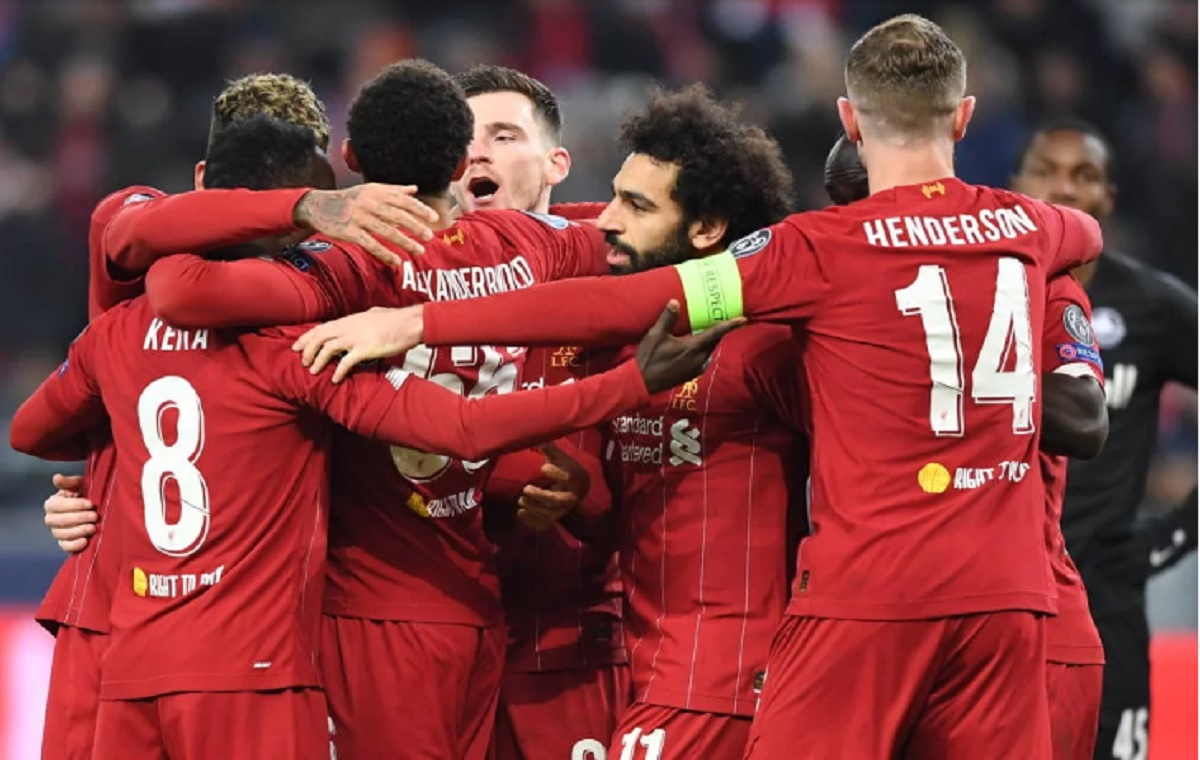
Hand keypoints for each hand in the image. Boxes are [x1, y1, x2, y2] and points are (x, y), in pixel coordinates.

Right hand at [44, 474, 96, 553]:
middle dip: (78, 518)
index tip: (90, 503)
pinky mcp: (64, 543)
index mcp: (52, 504)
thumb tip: (56, 477)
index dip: (74, 505)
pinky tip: (85, 541)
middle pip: (58, 521)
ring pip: (62, 534)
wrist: (93, 509)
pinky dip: (74, 545)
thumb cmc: (84, 495)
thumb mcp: (79, 485)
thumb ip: (69, 482)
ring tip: (93, 527)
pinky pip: (65, 547)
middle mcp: (51, 519)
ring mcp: (57, 532)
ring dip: (78, 531)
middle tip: (94, 516)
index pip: (57, 505)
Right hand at [293, 183, 439, 264]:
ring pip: (386, 231)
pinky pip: (370, 244)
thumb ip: (393, 190)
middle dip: (415, 226)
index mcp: (376, 192)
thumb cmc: (350, 198)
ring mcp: (359, 217)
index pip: (403, 200)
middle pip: (397, 215)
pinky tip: (396, 262)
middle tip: (429, 236)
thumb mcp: (370, 189)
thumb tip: (414, 189)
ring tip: (419, 250)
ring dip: (404, 242)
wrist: (319, 206)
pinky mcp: (349, 232)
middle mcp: (369, 203)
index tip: (434, 218)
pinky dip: (384, 254)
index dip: (420, 209)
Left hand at [293, 304, 425, 382]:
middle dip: (307, 349)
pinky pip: (346, 362)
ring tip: (313, 371)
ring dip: (318, 361)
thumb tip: (363, 316)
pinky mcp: (365, 349)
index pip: (321, 327)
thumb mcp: (374, 314)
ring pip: (328, 348)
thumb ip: (363, 318)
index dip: (306, 337)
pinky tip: (335, 379)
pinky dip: (338, 371)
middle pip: (319, 337)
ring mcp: (356, 338)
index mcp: (349, 320)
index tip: (297, 346)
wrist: (410, 323)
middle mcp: (348, 327)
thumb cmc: (395, 319)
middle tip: (302, 361)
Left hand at [517, 443, 589, 531]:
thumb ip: (550, 449)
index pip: (568, 478)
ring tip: (520, 501)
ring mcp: (563, 510)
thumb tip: (537, 436)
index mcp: (574, 479)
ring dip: (533, 508)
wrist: (578, 490)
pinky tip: (520, 513)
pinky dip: (531, 521)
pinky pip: (544, 524)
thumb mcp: (561, 458)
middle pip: (556, 500)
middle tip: (525, 489)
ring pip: (549, 514)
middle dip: (541, 496)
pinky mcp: (555, 519)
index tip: (543, 468)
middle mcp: (570, 497)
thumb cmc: (566, 470)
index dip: (556, 473)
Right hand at [635, 301, 743, 393]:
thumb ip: (667, 319)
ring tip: (706, 331)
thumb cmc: (648, 358)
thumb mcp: (655, 335)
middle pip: (714, 341)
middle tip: (719, 319)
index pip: (716, 333)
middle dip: (718, 331)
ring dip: (709, 341)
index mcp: (692, 347)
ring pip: (709, 351)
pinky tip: (695, 348)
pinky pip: (703, 360)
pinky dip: (703, 351)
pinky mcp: (690, 375)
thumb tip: (675, 302)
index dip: (730, 325)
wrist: (641, 383)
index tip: (743, 319)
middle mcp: (698, 359)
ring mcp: (695, 368)